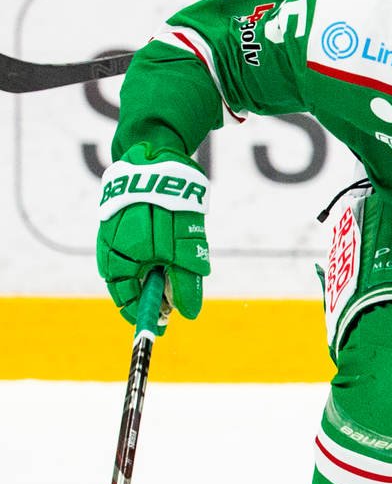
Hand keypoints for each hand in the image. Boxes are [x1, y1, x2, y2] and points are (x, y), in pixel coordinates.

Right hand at [95, 144, 209, 322]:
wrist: (157, 157)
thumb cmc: (171, 205)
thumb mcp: (185, 248)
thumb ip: (185, 282)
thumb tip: (187, 314)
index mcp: (120, 258)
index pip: (126, 299)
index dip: (143, 314)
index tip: (161, 326)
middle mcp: (111, 248)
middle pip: (130, 285)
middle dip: (152, 296)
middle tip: (173, 304)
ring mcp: (113, 234)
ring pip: (134, 267)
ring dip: (153, 275)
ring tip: (174, 272)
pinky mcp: (120, 222)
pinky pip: (133, 249)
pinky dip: (150, 257)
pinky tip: (165, 251)